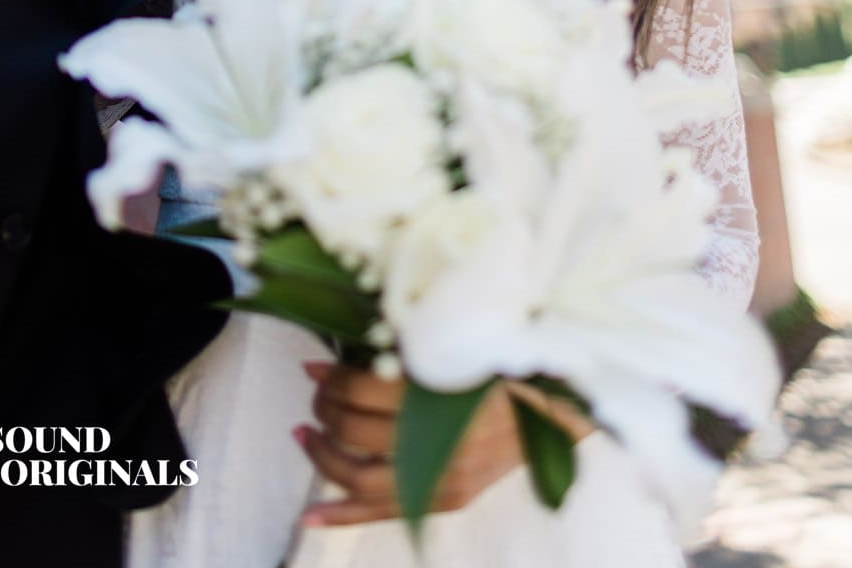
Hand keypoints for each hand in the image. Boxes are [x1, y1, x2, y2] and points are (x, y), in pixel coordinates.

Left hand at [295, 362, 526, 527]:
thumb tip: (331, 356)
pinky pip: (385, 513)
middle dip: (325, 413)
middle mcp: (443, 439)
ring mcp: (446, 477)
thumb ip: (397, 350)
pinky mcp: (450, 500)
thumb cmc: (498, 364)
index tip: (318, 369)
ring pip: (361, 479)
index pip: (363, 390)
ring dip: (323, 459)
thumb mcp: (450, 344)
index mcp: (441, 390)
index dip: (332, 380)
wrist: (552, 408)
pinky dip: (342, 515)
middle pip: (357, 432)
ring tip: (306, 436)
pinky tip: (310, 515)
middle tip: (316, 397)